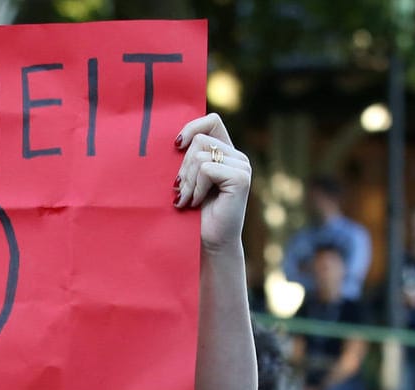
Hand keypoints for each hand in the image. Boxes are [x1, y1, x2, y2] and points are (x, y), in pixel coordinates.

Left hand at [173, 113, 251, 251]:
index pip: (211, 121)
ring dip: (188, 181)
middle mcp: (237, 156)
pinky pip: (207, 169)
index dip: (192, 127)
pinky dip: (196, 188)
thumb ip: (188, 158)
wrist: (209, 243)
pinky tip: (197, 203)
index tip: (176, 146)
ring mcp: (241, 166)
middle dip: (183, 167)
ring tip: (188, 200)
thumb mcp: (188, 180)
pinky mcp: (240, 178)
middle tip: (180, 190)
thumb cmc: (194, 214)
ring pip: (200, 156)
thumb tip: (173, 140)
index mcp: (226, 153)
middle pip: (200, 140)